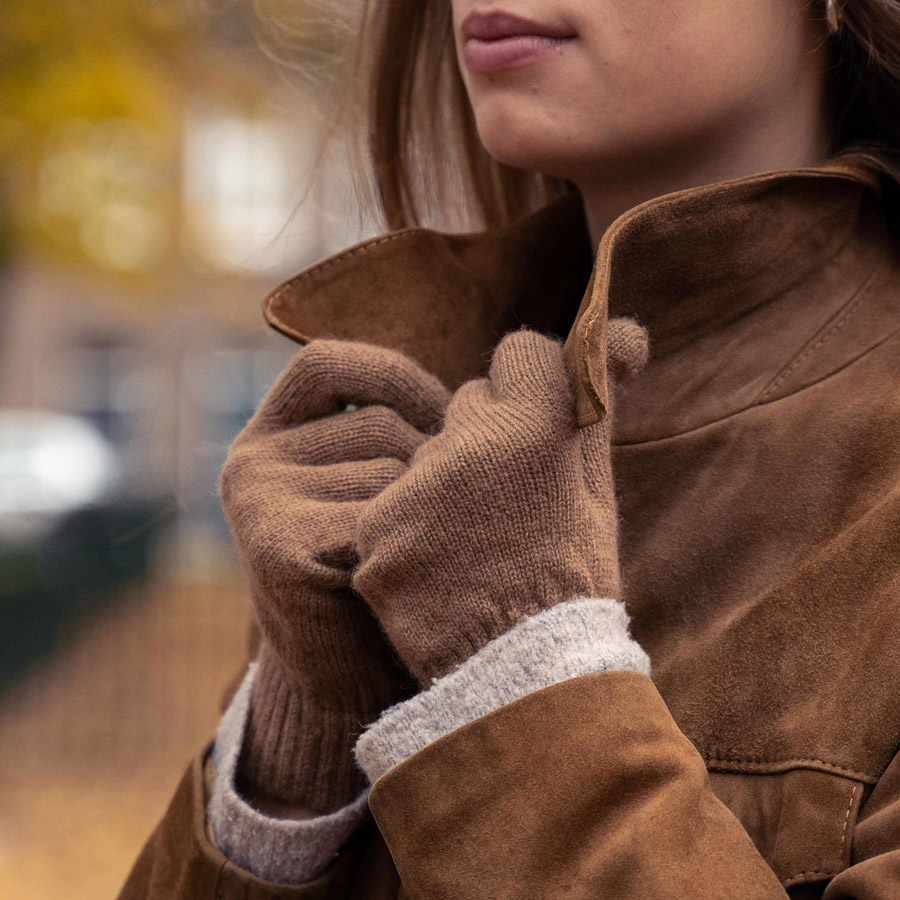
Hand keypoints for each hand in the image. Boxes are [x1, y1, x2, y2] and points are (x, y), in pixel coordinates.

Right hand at [220, 338, 449, 809]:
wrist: (355, 678)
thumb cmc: (384, 569)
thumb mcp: (376, 484)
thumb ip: (397, 431)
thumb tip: (485, 384)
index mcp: (268, 434)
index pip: (325, 364)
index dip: (395, 377)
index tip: (449, 412)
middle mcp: (251, 462)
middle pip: (380, 426)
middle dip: (433, 468)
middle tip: (450, 525)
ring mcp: (259, 505)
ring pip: (392, 473)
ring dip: (428, 516)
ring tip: (428, 562)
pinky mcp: (280, 550)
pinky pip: (383, 520)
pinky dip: (413, 550)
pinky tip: (407, 583)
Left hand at [352, 320, 648, 685]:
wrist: (524, 681)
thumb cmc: (573, 579)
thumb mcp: (596, 490)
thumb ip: (597, 402)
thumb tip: (625, 331)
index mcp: (531, 430)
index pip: (517, 355)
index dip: (528, 390)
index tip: (535, 430)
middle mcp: (463, 449)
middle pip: (464, 407)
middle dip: (483, 440)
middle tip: (506, 507)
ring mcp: (411, 494)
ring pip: (422, 458)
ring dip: (439, 487)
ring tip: (471, 547)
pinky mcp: (373, 537)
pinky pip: (387, 508)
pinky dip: (405, 531)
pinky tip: (436, 571)